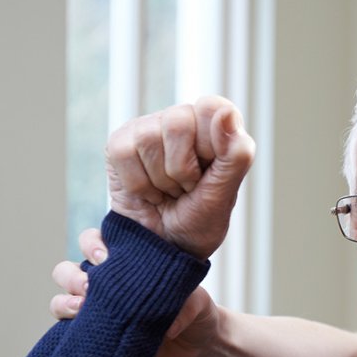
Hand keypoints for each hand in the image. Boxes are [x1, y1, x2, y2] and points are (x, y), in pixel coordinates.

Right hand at [50, 227, 219, 356]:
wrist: (199, 345)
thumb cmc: (196, 311)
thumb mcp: (199, 302)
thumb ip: (187, 306)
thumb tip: (169, 326)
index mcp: (128, 265)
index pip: (97, 243)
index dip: (93, 244)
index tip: (105, 256)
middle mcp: (108, 284)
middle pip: (68, 270)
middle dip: (72, 274)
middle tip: (91, 285)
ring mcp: (99, 311)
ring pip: (62, 298)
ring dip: (65, 301)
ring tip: (83, 307)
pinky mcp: (98, 336)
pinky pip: (67, 330)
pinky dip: (66, 326)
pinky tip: (79, 327)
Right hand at [106, 96, 254, 258]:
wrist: (165, 249)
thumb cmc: (200, 220)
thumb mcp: (226, 193)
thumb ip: (235, 153)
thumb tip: (226, 112)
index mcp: (216, 126)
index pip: (212, 107)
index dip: (210, 145)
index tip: (209, 171)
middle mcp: (183, 120)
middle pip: (178, 123)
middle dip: (183, 169)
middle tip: (187, 188)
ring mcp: (149, 129)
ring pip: (148, 139)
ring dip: (160, 180)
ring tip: (168, 191)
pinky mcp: (120, 144)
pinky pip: (124, 152)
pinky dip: (138, 184)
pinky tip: (147, 192)